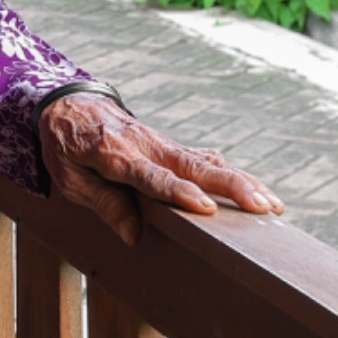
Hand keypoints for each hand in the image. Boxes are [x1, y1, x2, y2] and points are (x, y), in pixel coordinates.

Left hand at [40, 94, 282, 245]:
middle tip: (263, 206)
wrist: (68, 103)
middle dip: (231, 187)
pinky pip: (202, 158)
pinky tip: (255, 188)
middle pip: (193, 166)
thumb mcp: (69, 178)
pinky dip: (229, 173)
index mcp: (115, 154)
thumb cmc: (65, 145)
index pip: (152, 176)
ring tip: (272, 204)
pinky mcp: (168, 146)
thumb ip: (103, 203)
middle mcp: (145, 145)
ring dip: (241, 182)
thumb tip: (134, 235)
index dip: (179, 192)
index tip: (206, 207)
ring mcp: (160, 143)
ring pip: (206, 162)